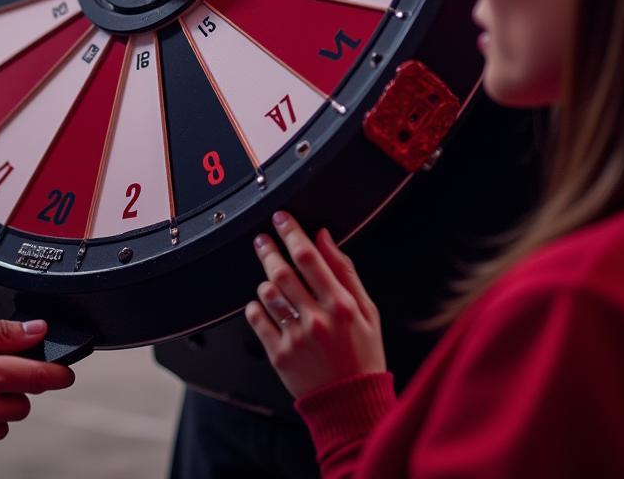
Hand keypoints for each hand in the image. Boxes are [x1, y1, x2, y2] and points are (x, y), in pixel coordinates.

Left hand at [245, 211, 385, 399]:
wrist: (351, 405)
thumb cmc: (362, 355)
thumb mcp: (368, 311)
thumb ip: (345, 271)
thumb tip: (325, 237)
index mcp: (342, 305)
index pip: (309, 256)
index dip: (291, 232)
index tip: (281, 218)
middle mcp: (318, 319)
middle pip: (282, 271)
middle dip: (268, 249)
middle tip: (261, 239)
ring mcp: (297, 338)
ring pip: (267, 293)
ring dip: (264, 280)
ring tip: (269, 278)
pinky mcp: (280, 355)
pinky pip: (257, 319)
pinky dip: (255, 307)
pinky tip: (263, 305)